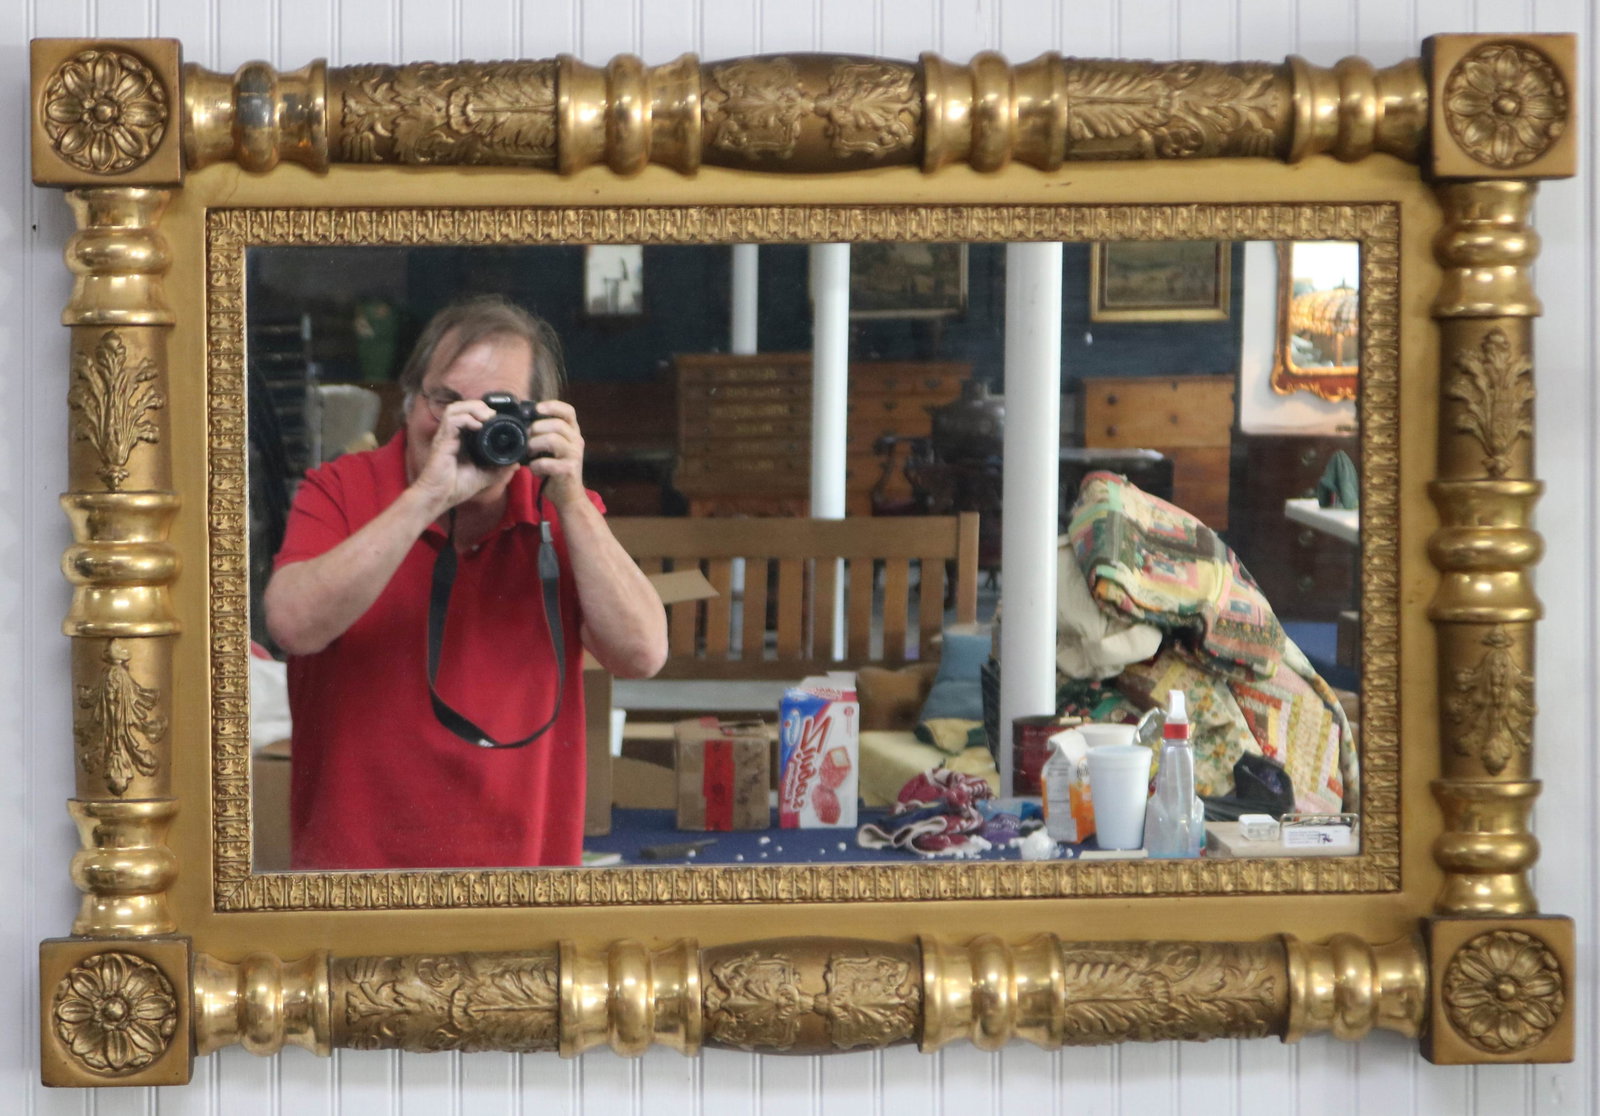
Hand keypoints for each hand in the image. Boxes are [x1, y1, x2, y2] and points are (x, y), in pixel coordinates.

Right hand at [410, 398, 517, 513]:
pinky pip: (452, 421)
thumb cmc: (456, 487)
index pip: (468, 414)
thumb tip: (516, 463)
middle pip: (461, 406)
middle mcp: (452, 434)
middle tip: (493, 415)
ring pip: (455, 409)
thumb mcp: (485, 476)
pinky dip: (466, 419)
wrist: (440, 497)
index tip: (498, 418)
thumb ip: (500, 469)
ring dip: (472, 408)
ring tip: (486, 417)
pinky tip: (478, 426)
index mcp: (461, 439)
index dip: (482, 410)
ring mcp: (446, 436)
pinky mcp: (442, 441)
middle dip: (479, 406)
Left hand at [524, 400, 586, 507]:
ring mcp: (575, 455)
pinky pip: (547, 462)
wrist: (568, 496)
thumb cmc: (555, 470)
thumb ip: (542, 434)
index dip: (552, 406)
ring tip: (529, 453)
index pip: (568, 411)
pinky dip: (536, 465)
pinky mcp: (569, 470)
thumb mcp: (551, 448)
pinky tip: (534, 469)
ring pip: (553, 439)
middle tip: (525, 438)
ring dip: (534, 444)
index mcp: (573, 432)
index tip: (537, 409)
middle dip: (536, 428)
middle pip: (557, 424)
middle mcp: (577, 441)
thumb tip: (521, 422)